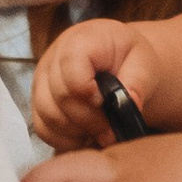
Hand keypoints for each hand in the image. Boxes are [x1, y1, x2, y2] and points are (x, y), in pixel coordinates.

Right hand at [30, 17, 157, 147]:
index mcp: (79, 41)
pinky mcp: (38, 104)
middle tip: (112, 130)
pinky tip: (86, 135)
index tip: (105, 102)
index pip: (71, 69)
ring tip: (101, 131)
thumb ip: (138, 82)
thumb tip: (131, 105)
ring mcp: (41, 83)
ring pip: (49, 117)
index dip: (87, 92)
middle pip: (60, 98)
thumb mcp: (143, 62)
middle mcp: (52, 59)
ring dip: (77, 132)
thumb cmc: (128, 59)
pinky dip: (66, 140)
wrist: (115, 61)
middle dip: (89, 120)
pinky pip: (43, 130)